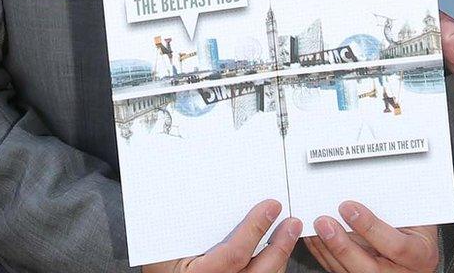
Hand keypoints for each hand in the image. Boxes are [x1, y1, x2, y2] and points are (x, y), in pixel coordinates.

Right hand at [141, 199, 301, 272]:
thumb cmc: (162, 262)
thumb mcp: (166, 241)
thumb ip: (184, 220)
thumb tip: (194, 188)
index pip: (234, 255)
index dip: (255, 229)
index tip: (270, 207)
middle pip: (259, 271)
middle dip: (280, 245)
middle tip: (292, 223)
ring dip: (281, 257)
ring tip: (289, 234)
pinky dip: (272, 267)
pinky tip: (277, 253)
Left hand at [303, 202, 436, 272]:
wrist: (419, 250)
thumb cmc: (419, 228)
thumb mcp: (419, 216)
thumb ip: (400, 206)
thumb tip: (370, 181)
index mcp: (420, 256)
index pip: (396, 246)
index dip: (371, 227)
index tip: (349, 207)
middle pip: (368, 268)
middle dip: (342, 246)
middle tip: (324, 223)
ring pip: (349, 272)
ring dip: (327, 249)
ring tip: (315, 227)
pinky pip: (339, 270)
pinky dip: (323, 254)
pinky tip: (314, 238)